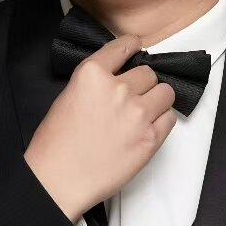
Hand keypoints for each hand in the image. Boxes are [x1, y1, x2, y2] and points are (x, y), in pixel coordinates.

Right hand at [24, 31, 177, 222]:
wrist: (58, 179)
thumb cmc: (56, 142)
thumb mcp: (68, 95)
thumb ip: (96, 82)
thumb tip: (118, 79)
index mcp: (92, 73)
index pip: (124, 46)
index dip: (132, 47)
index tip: (136, 48)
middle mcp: (118, 88)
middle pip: (148, 73)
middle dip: (141, 84)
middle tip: (130, 99)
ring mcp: (138, 113)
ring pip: (165, 92)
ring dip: (156, 99)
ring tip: (142, 113)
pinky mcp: (151, 138)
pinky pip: (169, 118)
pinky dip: (161, 120)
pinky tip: (146, 129)